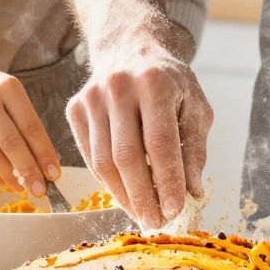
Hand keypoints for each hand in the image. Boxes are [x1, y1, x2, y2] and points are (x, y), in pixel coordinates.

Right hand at [0, 54, 62, 199]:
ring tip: (22, 188)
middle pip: (12, 143)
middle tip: (40, 190)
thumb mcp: (8, 93)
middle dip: (29, 171)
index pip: (31, 126)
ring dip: (10, 177)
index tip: (54, 174)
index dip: (44, 153)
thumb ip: (24, 121)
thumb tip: (43, 161)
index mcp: (8, 87)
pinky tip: (3, 181)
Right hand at [65, 38, 210, 230]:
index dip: (167, 181)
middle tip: (155, 222)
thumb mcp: (194, 106)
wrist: (130, 47)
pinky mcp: (75, 108)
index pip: (160, 143)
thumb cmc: (169, 82)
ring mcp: (92, 97)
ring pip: (103, 161)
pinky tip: (124, 194)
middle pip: (127, 156)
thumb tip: (192, 192)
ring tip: (140, 214)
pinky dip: (107, 181)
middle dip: (142, 196)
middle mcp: (119, 87)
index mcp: (156, 84)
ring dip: (123, 195)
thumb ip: (194, 149)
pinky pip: (89, 156)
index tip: (175, 210)